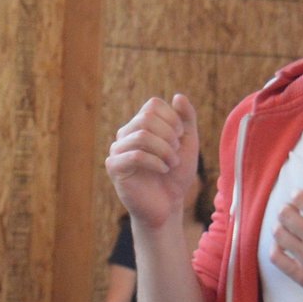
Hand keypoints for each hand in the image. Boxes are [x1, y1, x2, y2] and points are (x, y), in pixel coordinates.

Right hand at [106, 94, 200, 230]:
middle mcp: (126, 134)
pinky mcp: (114, 167)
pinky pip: (135, 155)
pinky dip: (155, 162)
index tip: (180, 137)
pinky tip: (163, 170)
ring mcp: (118, 150)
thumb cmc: (176, 175)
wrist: (168, 205)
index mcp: (141, 125)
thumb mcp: (188, 143)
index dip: (172, 118)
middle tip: (176, 153)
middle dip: (169, 135)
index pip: (153, 105)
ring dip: (164, 150)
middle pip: (147, 118)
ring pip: (142, 136)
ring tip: (172, 163)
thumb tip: (177, 96)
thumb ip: (186, 119)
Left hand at [270, 178, 302, 301]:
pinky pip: (277, 259)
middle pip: (286, 215)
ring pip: (279, 235)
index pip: (301, 199)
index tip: (298, 198)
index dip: (296, 195)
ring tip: (285, 226)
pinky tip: (280, 245)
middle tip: (290, 211)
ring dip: (279, 226)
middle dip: (286, 209)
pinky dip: (274, 248)